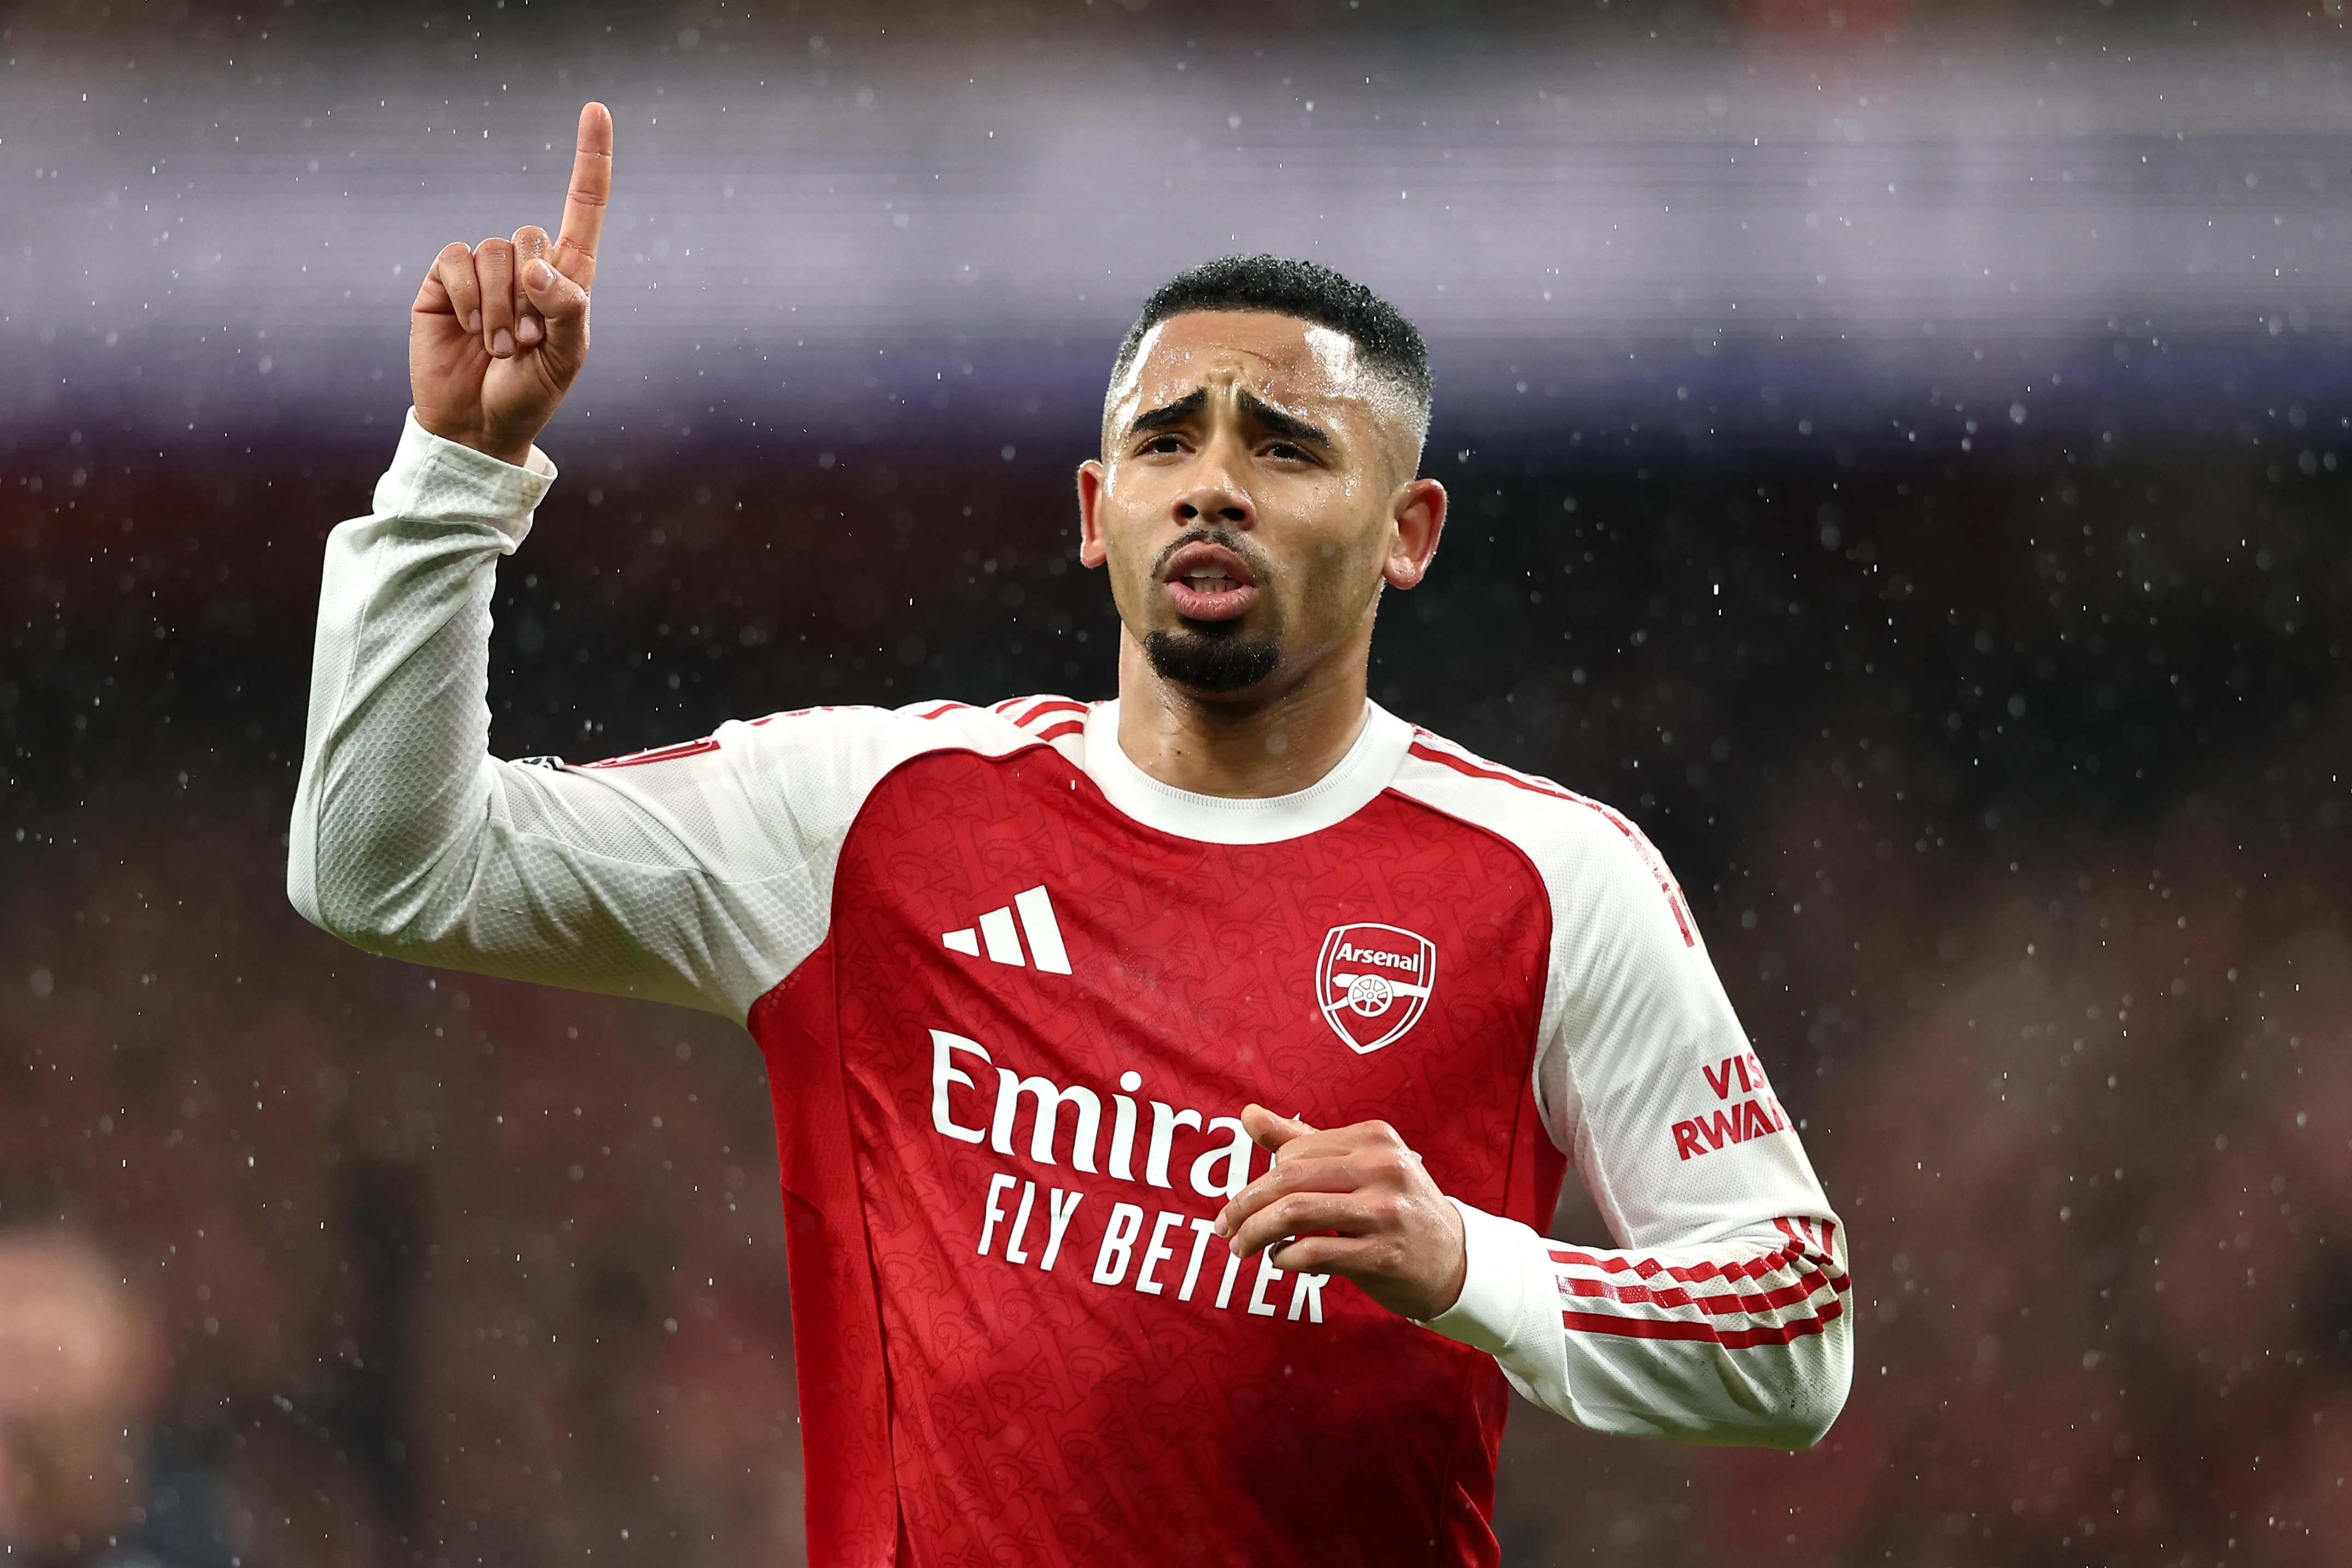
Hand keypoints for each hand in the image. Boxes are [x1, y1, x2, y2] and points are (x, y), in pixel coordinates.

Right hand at [409, 102, 612, 465]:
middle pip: (531, 236)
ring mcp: (483, 271)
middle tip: (528, 343)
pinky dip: (469, 298)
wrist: (478, 423)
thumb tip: (536, 266)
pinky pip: (456, 261)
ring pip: (494, 251)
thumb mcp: (566, 358)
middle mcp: (526, 265)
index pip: (583, 208)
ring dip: (501, 307)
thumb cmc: (530, 392)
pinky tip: (471, 331)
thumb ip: (567, 309)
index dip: (590, 160)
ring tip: (501, 347)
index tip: (595, 109)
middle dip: (531, 297)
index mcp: (568, 277)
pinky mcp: (444, 280)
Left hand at [1213, 1104, 1468, 1320]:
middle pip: (1288, 1180)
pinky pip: (1314, 1253)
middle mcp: (1383, 1167)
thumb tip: (1248, 1114)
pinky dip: (1285, 1258)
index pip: (1294, 1153)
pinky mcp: (1384, 1254)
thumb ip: (1301, 1142)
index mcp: (1374, 1138)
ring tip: (1241, 1247)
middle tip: (1223, 1227)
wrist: (1455, 1260)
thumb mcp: (1358, 1166)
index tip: (1242, 1203)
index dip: (1261, 1180)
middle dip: (1245, 1206)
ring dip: (1256, 1233)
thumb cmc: (1394, 1208)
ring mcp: (1386, 1211)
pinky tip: (1281, 1260)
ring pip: (1295, 1214)